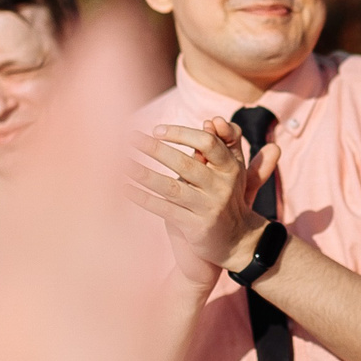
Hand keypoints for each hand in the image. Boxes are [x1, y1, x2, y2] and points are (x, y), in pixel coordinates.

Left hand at [128, 119, 272, 282]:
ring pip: (172, 188)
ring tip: (123, 163)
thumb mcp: (233, 168)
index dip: (181, 134)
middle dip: (156, 149)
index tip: (156, 130)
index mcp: (231, 167)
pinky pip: (166, 210)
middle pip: (186, 164)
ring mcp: (209, 208)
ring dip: (145, 175)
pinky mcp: (197, 227)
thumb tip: (211, 120)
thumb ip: (225, 142)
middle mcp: (222, 186)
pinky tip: (126, 189)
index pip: (208, 143)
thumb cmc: (227, 195)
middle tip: (131, 138)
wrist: (237, 240)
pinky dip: (144, 199)